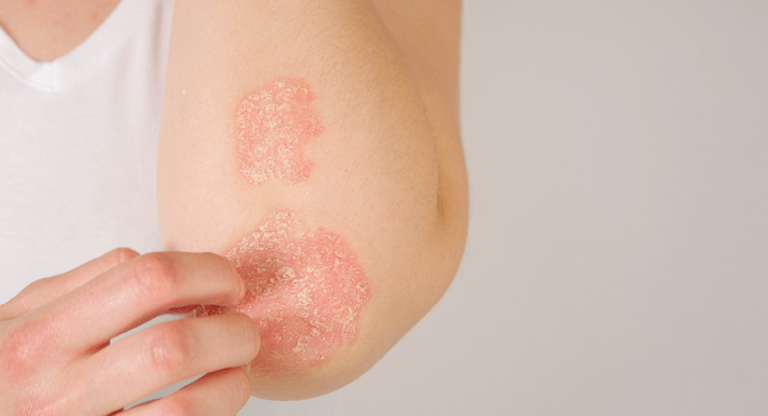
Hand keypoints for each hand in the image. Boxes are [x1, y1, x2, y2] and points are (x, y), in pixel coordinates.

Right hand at [0, 249, 259, 415]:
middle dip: (233, 333)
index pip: (149, 280)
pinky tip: (210, 404)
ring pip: (186, 408)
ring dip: (231, 385)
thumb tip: (163, 263)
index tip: (228, 285)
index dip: (209, 275)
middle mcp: (57, 387)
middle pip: (176, 347)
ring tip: (235, 371)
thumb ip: (85, 283)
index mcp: (42, 333)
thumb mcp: (19, 315)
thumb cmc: (1, 372)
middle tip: (243, 331)